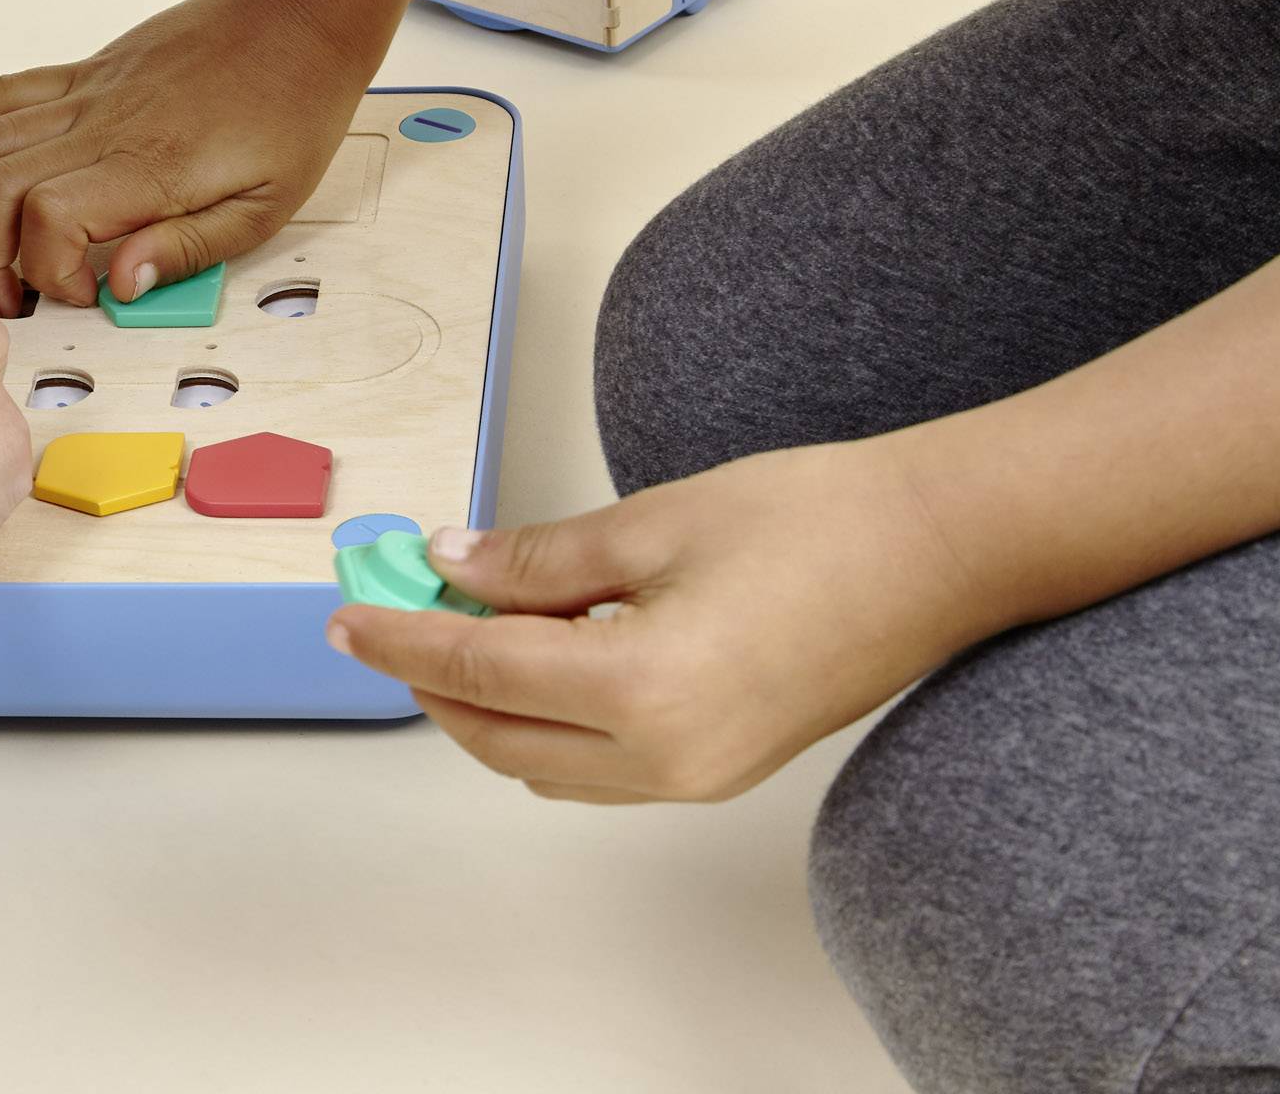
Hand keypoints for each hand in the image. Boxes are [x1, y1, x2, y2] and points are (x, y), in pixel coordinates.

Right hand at [0, 0, 363, 315]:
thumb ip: (188, 249)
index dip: (45, 271)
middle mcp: (103, 127)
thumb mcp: (267, 205)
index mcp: (149, 168)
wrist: (294, 14)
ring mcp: (85, 95)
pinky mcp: (81, 74)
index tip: (79, 295)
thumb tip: (120, 286)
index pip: (52, 219)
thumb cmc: (290, 109)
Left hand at [329, 441, 994, 802]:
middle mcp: (667, 759)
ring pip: (543, 761)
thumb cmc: (819, 521)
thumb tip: (452, 568)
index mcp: (644, 691)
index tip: (349, 614)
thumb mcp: (654, 523)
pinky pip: (597, 765)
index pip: (479, 674)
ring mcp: (698, 776)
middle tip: (389, 610)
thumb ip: (539, 560)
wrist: (947, 550)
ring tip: (456, 619)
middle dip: (431, 677)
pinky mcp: (722, 767)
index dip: (403, 641)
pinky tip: (534, 646)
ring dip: (484, 702)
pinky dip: (545, 716)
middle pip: (498, 736)